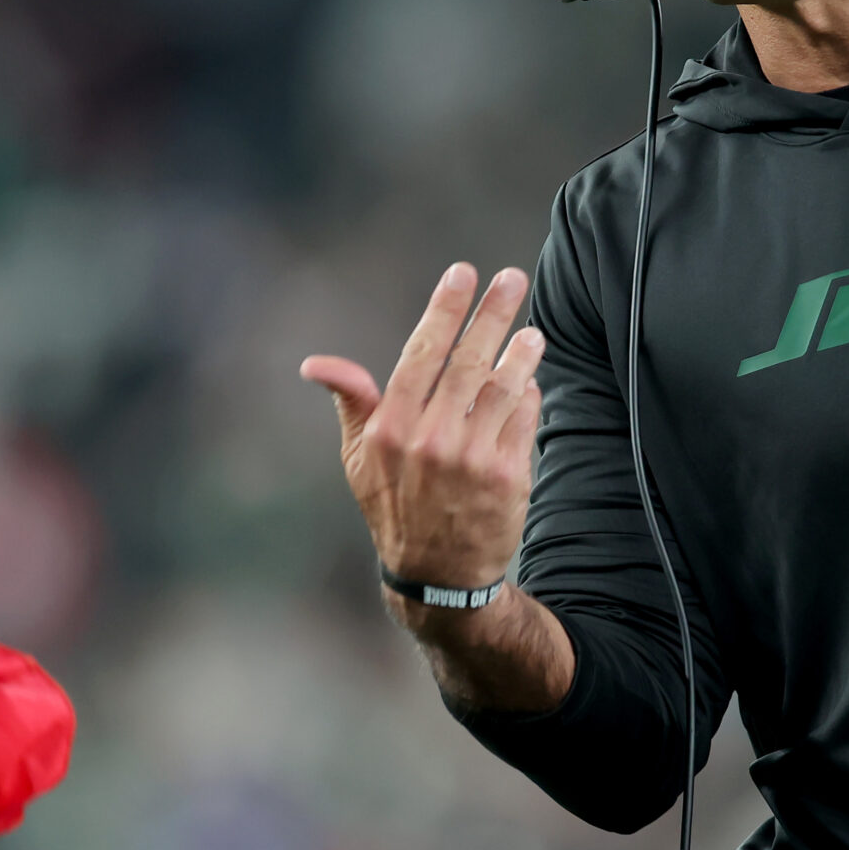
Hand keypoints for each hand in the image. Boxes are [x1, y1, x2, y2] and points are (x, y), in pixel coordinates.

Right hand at [301, 263, 545, 598]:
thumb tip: (317, 364)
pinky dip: (529, 395)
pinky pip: (523, 420)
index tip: (462, 274)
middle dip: (493, 314)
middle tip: (512, 279)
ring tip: (531, 332)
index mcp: (391, 429)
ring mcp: (472, 459)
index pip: (422, 354)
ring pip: (503, 388)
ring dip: (521, 353)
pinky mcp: (508, 477)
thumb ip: (351, 403)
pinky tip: (531, 379)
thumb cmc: (396, 507)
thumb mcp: (361, 460)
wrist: (439, 575)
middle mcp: (431, 440)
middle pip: (468, 361)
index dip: (444, 309)